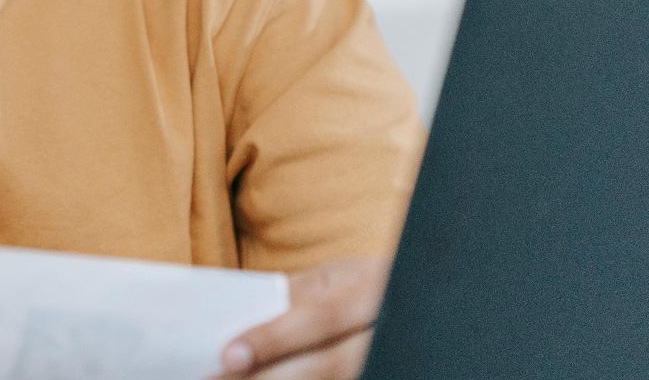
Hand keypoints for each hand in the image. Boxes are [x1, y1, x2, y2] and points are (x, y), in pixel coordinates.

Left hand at [213, 255, 390, 378]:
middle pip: (325, 366)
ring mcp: (389, 362)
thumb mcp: (336, 277)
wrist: (419, 303)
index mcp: (372, 290)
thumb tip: (239, 316)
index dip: (273, 338)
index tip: (228, 356)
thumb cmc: (365, 287)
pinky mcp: (380, 374)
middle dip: (267, 378)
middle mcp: (386, 332)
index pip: (319, 317)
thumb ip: (295, 295)